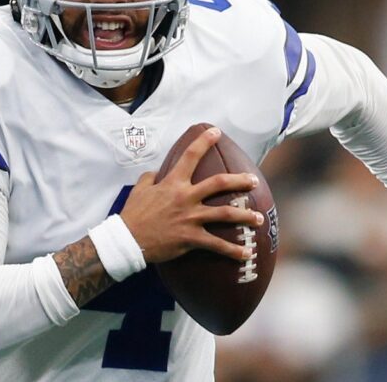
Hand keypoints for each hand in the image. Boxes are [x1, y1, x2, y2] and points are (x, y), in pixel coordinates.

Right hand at [120, 127, 262, 263]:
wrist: (128, 240)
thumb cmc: (133, 214)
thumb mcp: (139, 189)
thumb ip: (150, 177)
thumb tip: (157, 172)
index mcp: (173, 183)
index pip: (190, 156)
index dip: (204, 142)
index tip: (217, 133)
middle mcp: (186, 197)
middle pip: (219, 184)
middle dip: (240, 181)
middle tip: (254, 180)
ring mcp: (191, 218)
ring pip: (225, 214)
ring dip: (245, 216)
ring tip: (259, 219)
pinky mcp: (191, 238)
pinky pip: (217, 244)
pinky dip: (233, 250)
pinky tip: (247, 253)